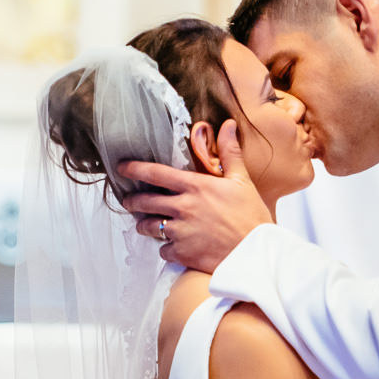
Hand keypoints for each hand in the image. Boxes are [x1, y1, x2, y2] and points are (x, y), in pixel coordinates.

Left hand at [119, 124, 273, 270]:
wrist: (257, 252)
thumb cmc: (251, 216)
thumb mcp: (242, 181)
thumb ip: (229, 153)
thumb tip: (228, 125)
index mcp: (195, 187)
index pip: (156, 173)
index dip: (134, 168)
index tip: (121, 167)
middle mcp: (182, 207)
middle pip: (144, 201)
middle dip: (132, 201)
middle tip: (129, 201)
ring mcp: (180, 232)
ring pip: (148, 227)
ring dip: (145, 225)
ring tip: (146, 225)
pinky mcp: (182, 253)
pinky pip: (162, 249)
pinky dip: (165, 247)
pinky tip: (172, 246)